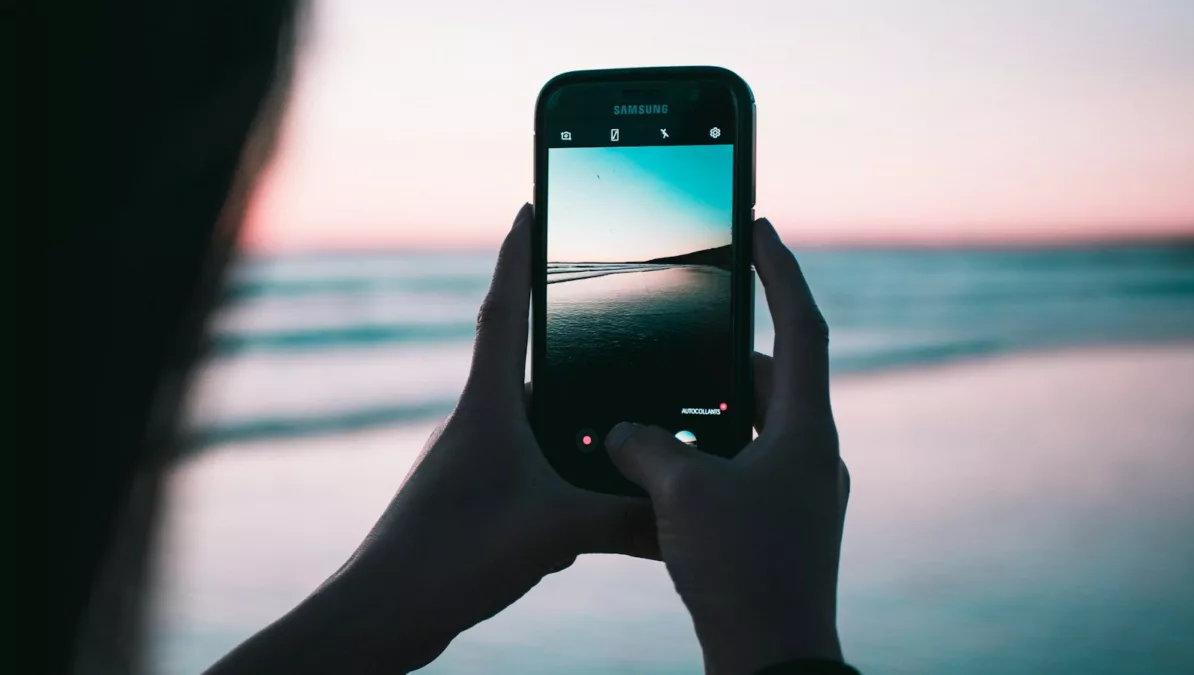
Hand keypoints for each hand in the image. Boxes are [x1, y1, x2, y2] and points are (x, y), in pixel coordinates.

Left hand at [206, 204, 656, 674]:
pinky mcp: (474, 501)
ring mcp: (471, 463)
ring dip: (570, 424)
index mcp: (488, 405)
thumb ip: (626, 517)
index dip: (518, 255)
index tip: (529, 207)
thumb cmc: (451, 556)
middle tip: (615, 328)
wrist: (383, 614)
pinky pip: (530, 471)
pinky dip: (563, 476)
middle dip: (568, 348)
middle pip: (529, 367)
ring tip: (621, 431)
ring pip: (534, 426)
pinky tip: (592, 505)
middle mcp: (476, 423)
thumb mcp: (556, 530)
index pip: (505, 309)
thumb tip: (682, 514)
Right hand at [603, 218, 849, 674]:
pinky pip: (742, 468)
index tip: (759, 229)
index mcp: (806, 430)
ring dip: (709, 410)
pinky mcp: (779, 525)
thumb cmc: (743, 572)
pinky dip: (706, 455)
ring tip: (657, 403)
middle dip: (723, 353)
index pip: (802, 325)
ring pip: (753, 427)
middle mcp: (812, 455)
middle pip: (773, 377)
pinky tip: (661, 468)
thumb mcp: (681, 493)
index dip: (780, 271)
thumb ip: (644, 445)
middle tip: (681, 334)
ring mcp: (799, 492)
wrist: (773, 659)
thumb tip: (621, 433)